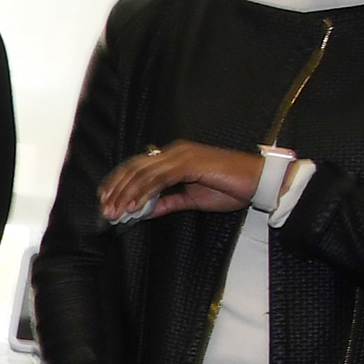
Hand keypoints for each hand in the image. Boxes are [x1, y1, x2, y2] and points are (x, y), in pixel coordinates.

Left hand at [98, 140, 261, 221]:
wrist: (258, 182)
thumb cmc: (230, 188)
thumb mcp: (191, 199)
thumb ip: (167, 202)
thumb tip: (144, 211)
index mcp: (174, 156)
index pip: (138, 167)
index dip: (118, 183)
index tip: (105, 200)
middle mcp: (175, 151)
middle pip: (134, 168)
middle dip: (116, 190)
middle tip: (105, 210)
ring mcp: (182, 155)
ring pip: (143, 172)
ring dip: (126, 193)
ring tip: (115, 211)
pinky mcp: (190, 162)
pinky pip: (160, 177)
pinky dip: (144, 192)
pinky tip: (135, 206)